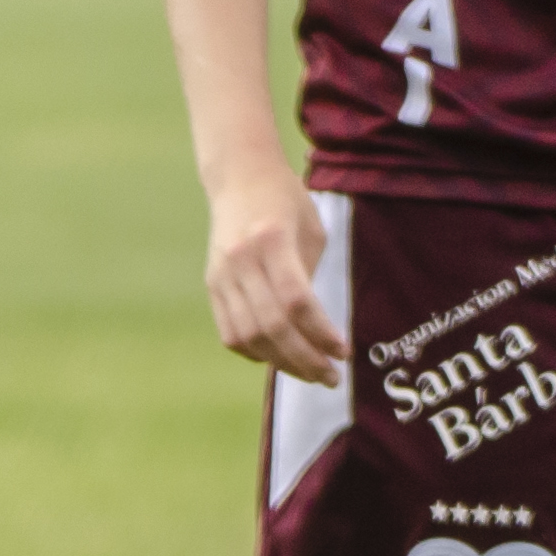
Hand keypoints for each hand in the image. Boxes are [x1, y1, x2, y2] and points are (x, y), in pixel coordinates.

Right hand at [205, 171, 346, 386]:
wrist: (240, 179)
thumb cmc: (286, 202)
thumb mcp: (310, 232)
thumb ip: (308, 278)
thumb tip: (313, 328)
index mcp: (271, 240)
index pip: (296, 300)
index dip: (320, 333)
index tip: (343, 352)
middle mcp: (241, 260)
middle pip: (271, 325)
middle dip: (305, 358)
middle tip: (331, 376)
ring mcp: (221, 275)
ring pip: (247, 336)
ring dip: (281, 362)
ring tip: (309, 372)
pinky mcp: (212, 285)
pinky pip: (230, 333)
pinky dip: (255, 352)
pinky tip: (278, 357)